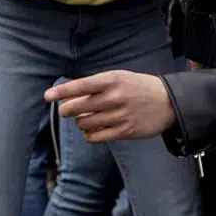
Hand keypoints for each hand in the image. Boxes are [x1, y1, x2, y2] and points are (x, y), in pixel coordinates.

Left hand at [45, 71, 176, 143]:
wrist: (168, 101)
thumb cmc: (137, 87)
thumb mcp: (118, 78)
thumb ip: (94, 86)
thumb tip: (67, 98)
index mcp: (112, 80)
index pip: (80, 86)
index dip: (61, 92)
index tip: (47, 96)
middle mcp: (114, 97)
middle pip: (77, 107)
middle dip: (66, 110)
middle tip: (66, 111)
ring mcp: (119, 116)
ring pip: (84, 123)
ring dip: (80, 122)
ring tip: (86, 118)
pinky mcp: (124, 131)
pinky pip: (95, 137)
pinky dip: (88, 134)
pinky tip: (92, 130)